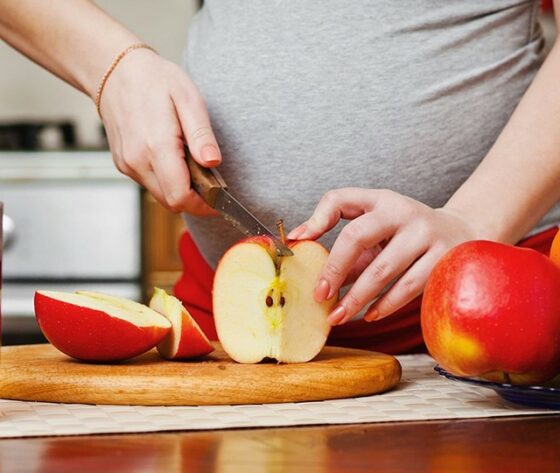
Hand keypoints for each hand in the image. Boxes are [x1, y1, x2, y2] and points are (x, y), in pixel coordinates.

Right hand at [99, 49, 220, 214]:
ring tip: (191, 162)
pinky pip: (150, 184)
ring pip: (161, 196)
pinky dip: (166, 180)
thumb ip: (201, 135)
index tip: (219, 199)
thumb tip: (213, 163)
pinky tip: (173, 158)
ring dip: (180, 189)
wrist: (115, 71)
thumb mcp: (188, 99)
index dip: (204, 205)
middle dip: (195, 198)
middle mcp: (137, 161)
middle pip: (172, 202)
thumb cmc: (154, 80)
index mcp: (156, 146)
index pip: (181, 197)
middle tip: (211, 180)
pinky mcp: (123, 164)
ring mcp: (127, 164)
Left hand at [287, 188, 480, 324]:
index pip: (340, 201)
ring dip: (356, 298)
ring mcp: (426, 235)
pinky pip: (408, 288)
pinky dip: (385, 305)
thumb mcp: (376, 220)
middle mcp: (403, 213)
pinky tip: (369, 315)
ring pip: (383, 270)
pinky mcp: (444, 260)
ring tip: (338, 316)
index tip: (299, 244)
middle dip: (334, 269)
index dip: (317, 221)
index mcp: (381, 200)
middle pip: (357, 237)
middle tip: (319, 295)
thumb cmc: (404, 229)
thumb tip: (300, 243)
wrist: (460, 232)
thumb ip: (341, 231)